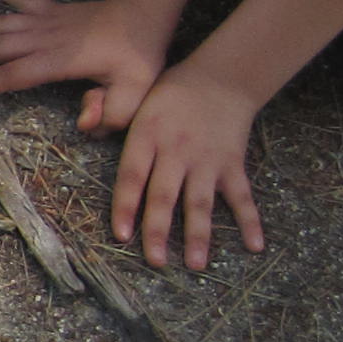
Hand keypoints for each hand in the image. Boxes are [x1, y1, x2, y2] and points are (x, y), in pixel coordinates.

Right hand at [0, 0, 164, 127]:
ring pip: (0, 21)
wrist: (146, 15)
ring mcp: (45, 21)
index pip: (10, 75)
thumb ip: (109, 114)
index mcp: (55, 62)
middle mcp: (42, 39)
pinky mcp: (52, 9)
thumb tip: (85, 126)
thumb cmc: (139, 58)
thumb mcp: (132, 94)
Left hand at [110, 60, 264, 269]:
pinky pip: (241, 195)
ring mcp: (207, 159)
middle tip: (155, 262)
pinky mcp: (232, 163)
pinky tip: (255, 245)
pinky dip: (250, 221)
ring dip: (199, 235)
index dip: (125, 206)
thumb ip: (119, 126)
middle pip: (165, 196)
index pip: (132, 177)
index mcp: (147, 137)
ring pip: (201, 201)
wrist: (221, 77)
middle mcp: (176, 151)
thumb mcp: (139, 104)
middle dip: (158, 231)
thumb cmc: (171, 94)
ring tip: (196, 264)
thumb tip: (88, 134)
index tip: (121, 236)